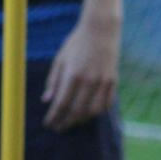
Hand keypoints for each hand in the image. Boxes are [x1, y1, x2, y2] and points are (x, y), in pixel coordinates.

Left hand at [41, 16, 119, 130]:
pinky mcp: (113, 81)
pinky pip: (107, 104)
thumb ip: (53, 81)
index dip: (54, 116)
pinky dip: (97, 111)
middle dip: (66, 122)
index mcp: (73, 75)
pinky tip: (89, 113)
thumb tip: (47, 100)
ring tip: (72, 121)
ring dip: (82, 119)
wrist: (100, 31)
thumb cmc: (76, 44)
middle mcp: (89, 81)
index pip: (62, 103)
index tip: (48, 124)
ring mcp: (104, 82)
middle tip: (59, 127)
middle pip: (77, 111)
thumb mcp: (60, 59)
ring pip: (93, 111)